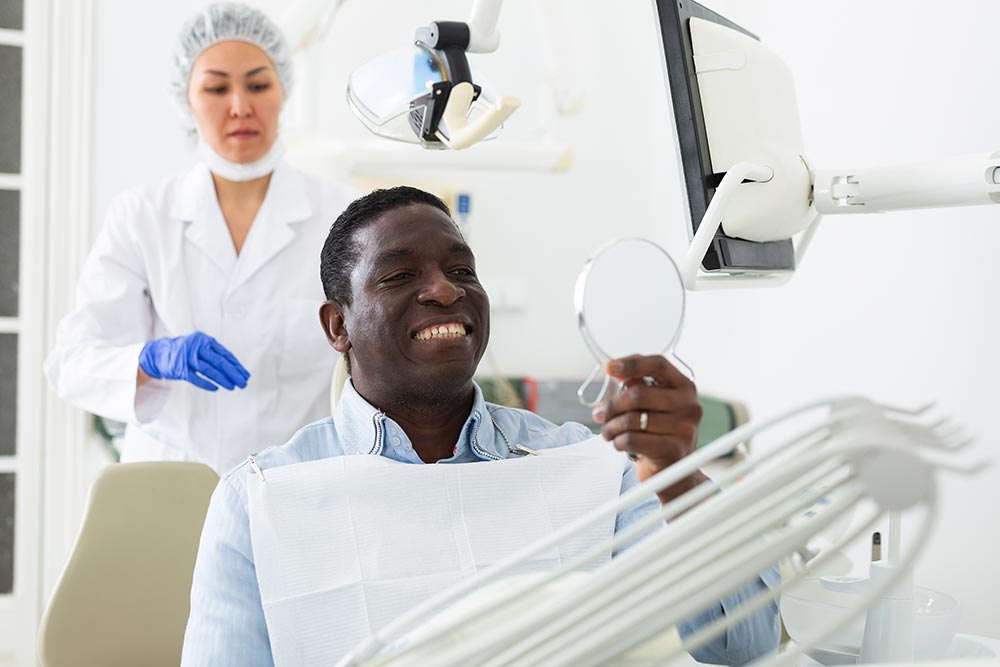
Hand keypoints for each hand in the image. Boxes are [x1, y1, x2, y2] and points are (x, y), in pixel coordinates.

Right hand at [138, 332, 249, 391]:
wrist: (159, 353)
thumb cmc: (185, 351)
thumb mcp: (200, 346)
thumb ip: (214, 354)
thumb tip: (235, 368)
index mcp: (205, 340)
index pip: (225, 354)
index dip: (236, 365)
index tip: (245, 375)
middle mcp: (197, 347)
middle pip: (219, 362)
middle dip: (233, 373)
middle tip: (243, 383)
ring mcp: (188, 358)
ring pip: (209, 370)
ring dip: (223, 379)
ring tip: (233, 386)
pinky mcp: (180, 369)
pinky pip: (196, 378)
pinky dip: (206, 383)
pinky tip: (216, 388)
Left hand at [591, 354, 705, 503]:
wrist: (676, 473)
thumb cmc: (660, 434)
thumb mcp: (654, 406)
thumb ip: (639, 386)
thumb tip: (615, 370)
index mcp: (684, 387)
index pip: (658, 364)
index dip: (631, 364)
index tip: (609, 367)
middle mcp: (689, 405)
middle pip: (638, 394)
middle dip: (612, 405)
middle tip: (599, 414)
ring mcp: (684, 427)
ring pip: (631, 419)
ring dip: (611, 427)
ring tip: (607, 432)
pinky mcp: (674, 449)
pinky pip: (632, 439)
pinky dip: (618, 441)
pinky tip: (619, 443)